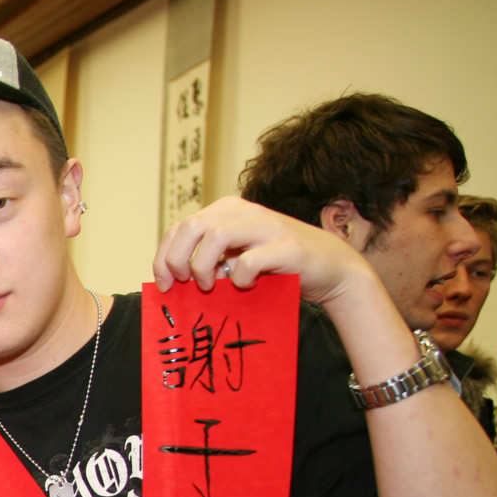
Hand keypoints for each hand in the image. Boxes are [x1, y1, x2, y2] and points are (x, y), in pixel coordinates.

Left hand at [153, 196, 374, 306]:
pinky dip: (239, 278)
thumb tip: (170, 280)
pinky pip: (249, 260)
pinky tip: (245, 286)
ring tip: (210, 286)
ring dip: (203, 266)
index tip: (165, 283)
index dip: (164, 256)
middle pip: (192, 226)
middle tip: (183, 284)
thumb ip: (208, 258)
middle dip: (177, 259)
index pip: (181, 227)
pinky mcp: (287, 247)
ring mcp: (267, 227)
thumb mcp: (236, 257)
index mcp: (228, 211)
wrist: (332, 269)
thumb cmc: (277, 268)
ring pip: (216, 235)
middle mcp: (246, 213)